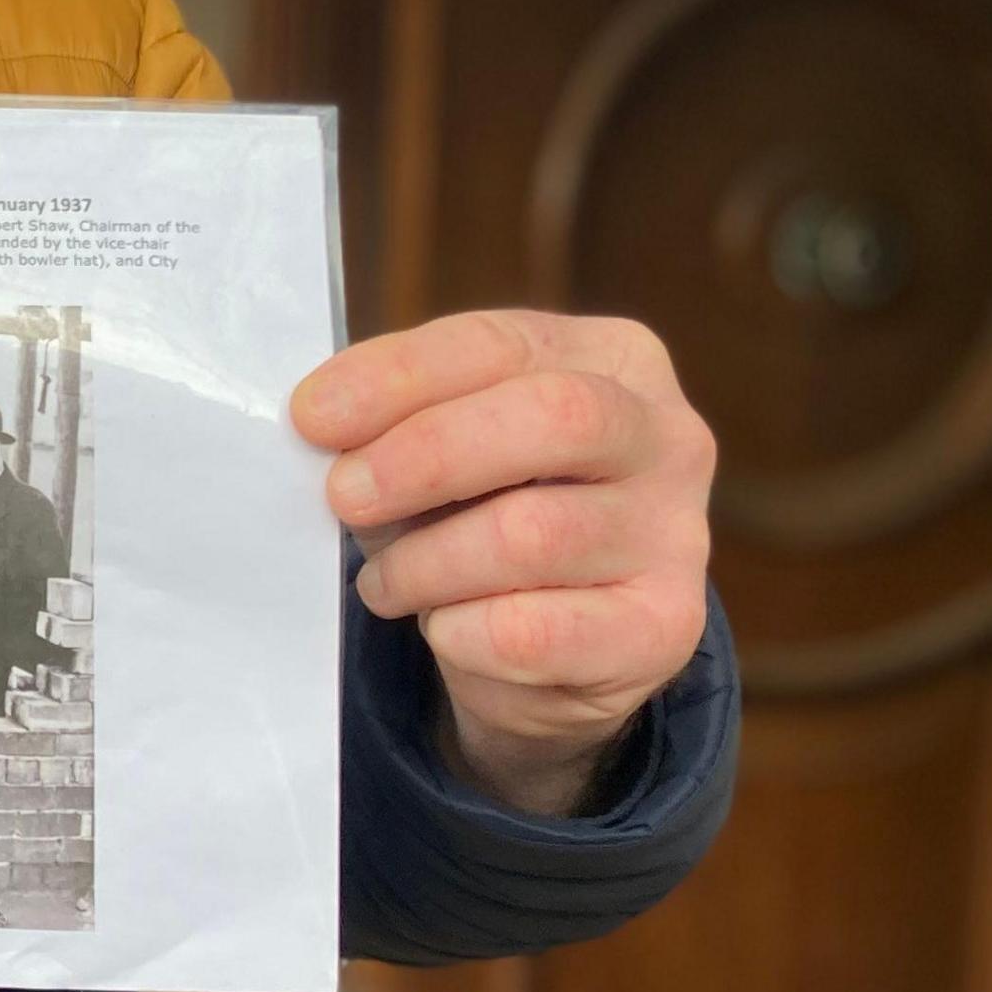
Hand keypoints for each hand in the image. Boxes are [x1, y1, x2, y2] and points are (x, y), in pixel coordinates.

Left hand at [293, 310, 715, 815]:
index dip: (399, 376)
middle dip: (426, 456)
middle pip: (551, 417)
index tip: (312, 417)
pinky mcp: (663, 630)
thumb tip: (323, 421)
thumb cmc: (485, 511)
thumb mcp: (445, 446)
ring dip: (426, 563)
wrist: (555, 648)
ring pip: (531, 534)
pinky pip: (531, 632)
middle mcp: (667, 437)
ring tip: (386, 580)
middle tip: (344, 495)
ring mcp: (679, 536)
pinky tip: (443, 626)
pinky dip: (458, 631)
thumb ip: (396, 421)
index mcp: (613, 358)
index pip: (498, 343)